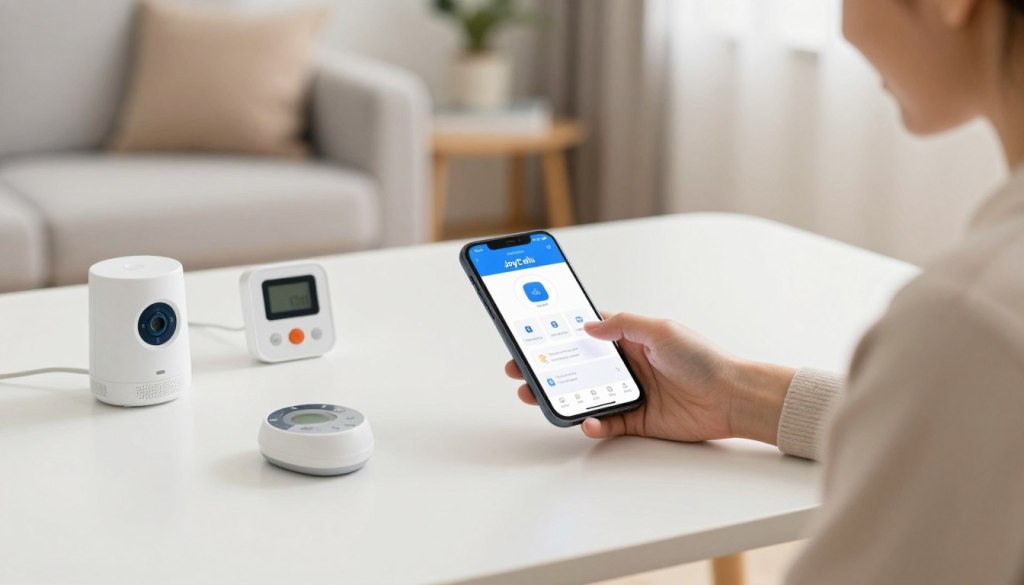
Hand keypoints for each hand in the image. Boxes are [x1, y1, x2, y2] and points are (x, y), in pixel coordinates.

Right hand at [505, 312, 794, 442]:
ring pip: (584, 396)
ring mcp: (630, 393)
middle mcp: (627, 366)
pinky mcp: (637, 420)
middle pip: (576, 367)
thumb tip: (588, 324)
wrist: (731, 397)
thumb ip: (622, 325)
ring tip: (536, 395)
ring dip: (559, 396)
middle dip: (546, 368)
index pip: (586, 334)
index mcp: (630, 340)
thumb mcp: (660, 330)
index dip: (559, 334)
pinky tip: (586, 420)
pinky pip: (606, 423)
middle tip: (520, 369)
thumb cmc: (703, 359)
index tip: (532, 334)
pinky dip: (592, 423)